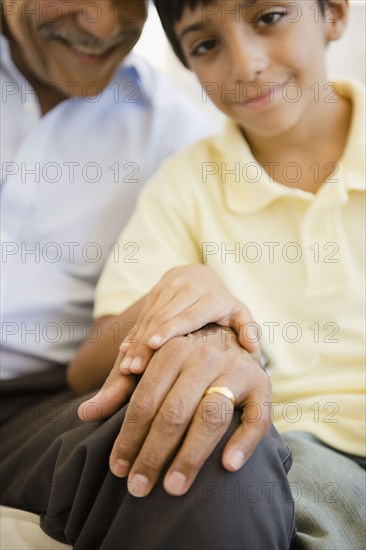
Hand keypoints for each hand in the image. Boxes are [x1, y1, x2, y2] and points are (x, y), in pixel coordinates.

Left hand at [88, 325, 270, 497]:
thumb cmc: (183, 362)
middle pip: (175, 411)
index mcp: (173, 348)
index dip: (129, 436)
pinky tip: (227, 466)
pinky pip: (257, 417)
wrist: (229, 338)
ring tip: (173, 488)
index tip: (118, 468)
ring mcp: (237, 369)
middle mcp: (205, 355)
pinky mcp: (262, 385)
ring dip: (191, 455)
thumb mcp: (151, 368)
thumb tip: (82, 414)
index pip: (145, 399)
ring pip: (211, 416)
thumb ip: (120, 390)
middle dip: (153, 453)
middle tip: (139, 487)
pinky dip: (243, 441)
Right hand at [119, 264, 258, 374]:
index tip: (155, 345)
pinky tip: (124, 352)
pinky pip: (143, 314)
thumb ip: (247, 330)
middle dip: (147, 344)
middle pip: (164, 319)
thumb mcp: (238, 313)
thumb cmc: (221, 303)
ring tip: (128, 366)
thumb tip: (253, 350)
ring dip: (136, 342)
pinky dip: (133, 334)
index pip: (188, 315)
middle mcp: (188, 288)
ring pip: (150, 317)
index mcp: (211, 297)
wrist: (199, 273)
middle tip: (135, 368)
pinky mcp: (155, 289)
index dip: (170, 330)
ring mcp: (169, 287)